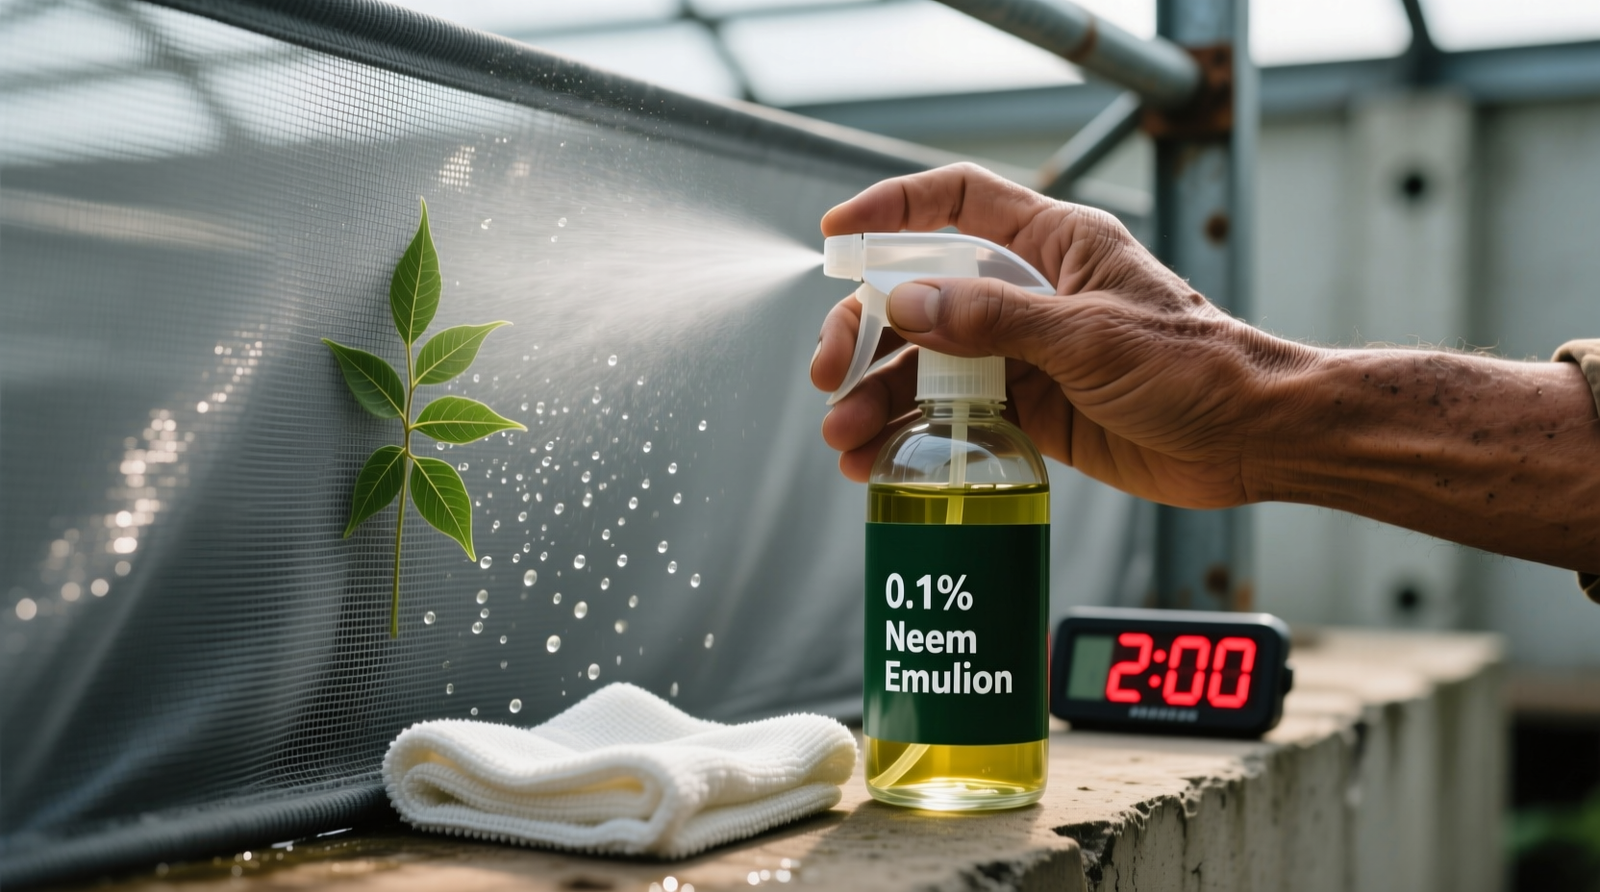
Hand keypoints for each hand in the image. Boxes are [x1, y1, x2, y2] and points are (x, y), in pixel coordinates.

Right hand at [811, 163, 1315, 507]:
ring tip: (844, 438)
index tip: (835, 237)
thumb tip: (906, 304)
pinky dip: (911, 436)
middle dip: (866, 330)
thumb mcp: (1091, 337)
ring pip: (928, 364)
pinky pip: (952, 415)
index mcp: (1053, 245)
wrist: (1252, 441)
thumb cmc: (1197, 368)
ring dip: (880, 397)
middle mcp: (1031, 294)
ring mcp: (1025, 353)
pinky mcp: (1029, 410)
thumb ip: (996, 321)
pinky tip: (877, 461)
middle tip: (830, 372)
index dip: (892, 211)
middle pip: (922, 294)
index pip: (957, 204)